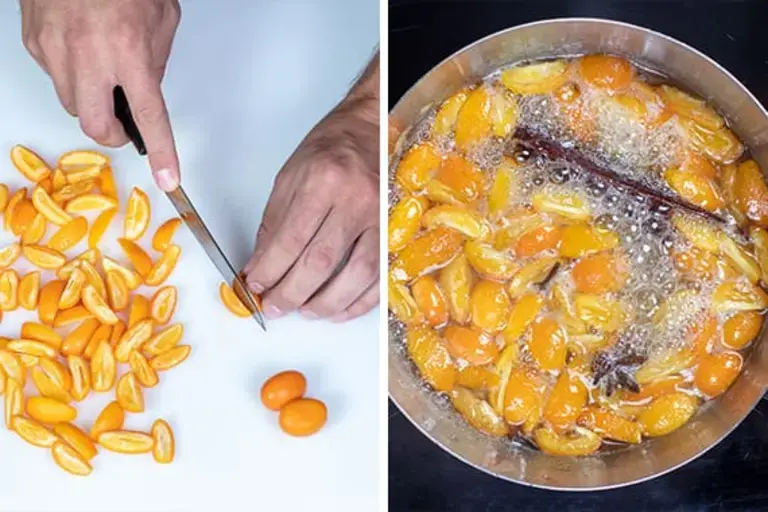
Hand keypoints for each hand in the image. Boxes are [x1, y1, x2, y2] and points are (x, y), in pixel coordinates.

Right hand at [20, 0, 181, 190]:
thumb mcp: (161, 17)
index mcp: (128, 50)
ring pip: (73, 104)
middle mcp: (88, 56)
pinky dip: (72, 74)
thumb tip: (146, 89)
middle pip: (97, 127)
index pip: (148, 116)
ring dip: (93, 100)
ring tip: (104, 69)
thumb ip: (156, 59)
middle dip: (114, 132)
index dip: (163, 151)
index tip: (169, 178)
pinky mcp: (33, 43)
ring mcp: (54, 51)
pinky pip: (55, 77)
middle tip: (126, 121)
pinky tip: (82, 48)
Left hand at [243, 57, 379, 321]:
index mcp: (323, 180)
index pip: (291, 239)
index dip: (269, 270)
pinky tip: (340, 310)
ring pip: (356, 275)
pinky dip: (360, 301)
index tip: (255, 286)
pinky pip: (382, 276)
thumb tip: (261, 266)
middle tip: (276, 307)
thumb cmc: (332, 149)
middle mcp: (356, 199)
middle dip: (292, 293)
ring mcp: (383, 217)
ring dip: (327, 303)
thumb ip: (275, 222)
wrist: (374, 128)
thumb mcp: (291, 175)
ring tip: (306, 312)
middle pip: (321, 262)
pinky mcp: (398, 231)